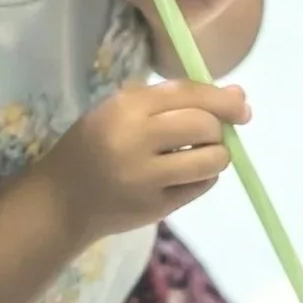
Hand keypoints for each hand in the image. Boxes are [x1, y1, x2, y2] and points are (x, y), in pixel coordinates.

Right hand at [39, 80, 250, 242]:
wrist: (61, 200)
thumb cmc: (94, 145)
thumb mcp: (121, 111)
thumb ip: (176, 100)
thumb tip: (238, 96)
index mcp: (126, 107)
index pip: (189, 94)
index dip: (222, 99)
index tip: (241, 106)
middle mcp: (136, 140)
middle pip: (205, 126)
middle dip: (218, 129)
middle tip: (210, 135)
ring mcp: (146, 178)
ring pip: (211, 160)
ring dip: (216, 155)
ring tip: (200, 154)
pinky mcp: (155, 208)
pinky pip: (200, 187)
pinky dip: (203, 178)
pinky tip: (184, 175)